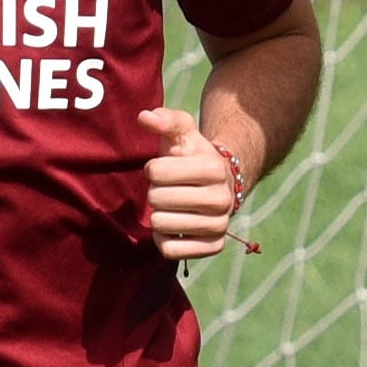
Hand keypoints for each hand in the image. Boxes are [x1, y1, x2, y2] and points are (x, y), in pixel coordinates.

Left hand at [139, 107, 248, 260]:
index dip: (153, 169)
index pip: (156, 172)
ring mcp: (219, 225)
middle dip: (155, 193)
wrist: (221, 184)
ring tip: (170, 207)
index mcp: (214, 168)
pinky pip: (170, 250)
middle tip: (167, 190)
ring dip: (157, 216)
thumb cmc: (192, 156)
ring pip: (161, 225)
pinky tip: (173, 227)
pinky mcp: (213, 247)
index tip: (163, 169)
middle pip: (156, 200)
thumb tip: (144, 117)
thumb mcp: (183, 133)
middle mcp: (221, 199)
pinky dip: (163, 240)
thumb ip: (165, 120)